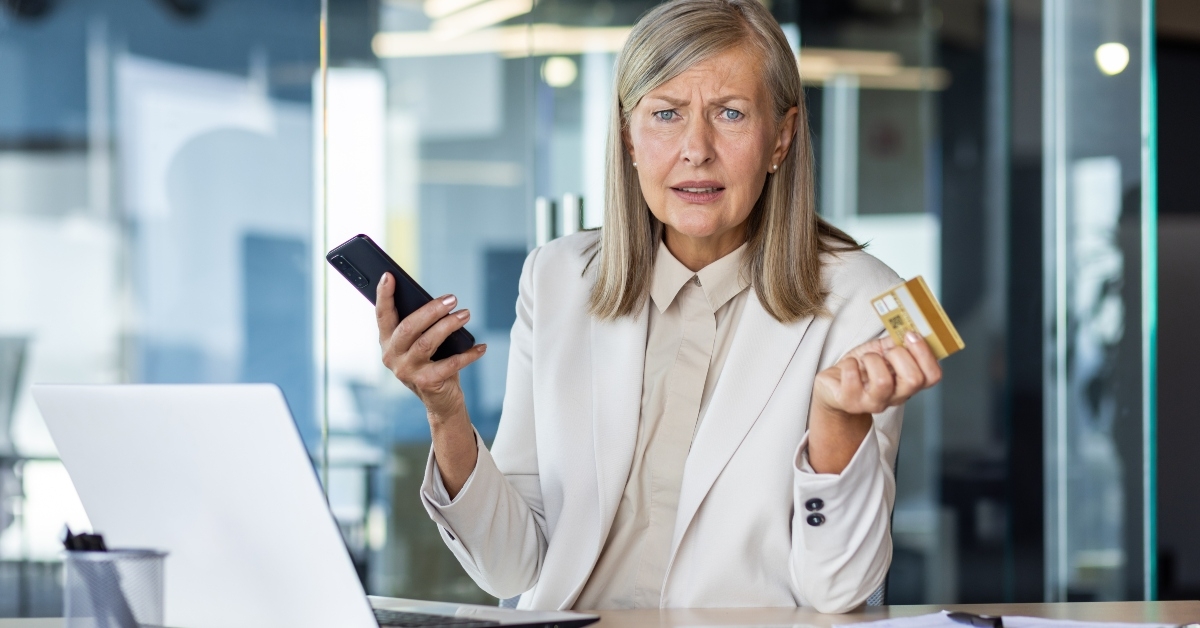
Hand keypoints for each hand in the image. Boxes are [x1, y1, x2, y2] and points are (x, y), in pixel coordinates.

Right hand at [376, 273, 486, 420]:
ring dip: (449, 326)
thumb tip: (439, 301)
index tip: (388, 275)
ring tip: (466, 314)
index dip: (384, 295)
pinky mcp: (426, 383)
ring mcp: (407, 371)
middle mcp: (392, 357)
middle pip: (408, 327)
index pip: (382, 315)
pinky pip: (450, 364)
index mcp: (387, 342)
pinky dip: (468, 354)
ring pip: (427, 342)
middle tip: (452, 298)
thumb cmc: (432, 363)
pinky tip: (481, 346)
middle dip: (431, 310)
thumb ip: (421, 325)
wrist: (440, 401)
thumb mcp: (421, 343)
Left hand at [806, 331, 941, 473]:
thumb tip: (911, 326)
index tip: (910, 335)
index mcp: (909, 384)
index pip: (933, 376)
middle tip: (886, 352)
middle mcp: (895, 397)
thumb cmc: (863, 367)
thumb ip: (899, 341)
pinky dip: (850, 363)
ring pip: (883, 381)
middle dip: (899, 355)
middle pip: (913, 380)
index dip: (925, 353)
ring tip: (866, 359)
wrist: (835, 386)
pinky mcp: (850, 402)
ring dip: (873, 359)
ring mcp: (873, 403)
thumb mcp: (884, 351)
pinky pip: (852, 377)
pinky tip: (850, 365)